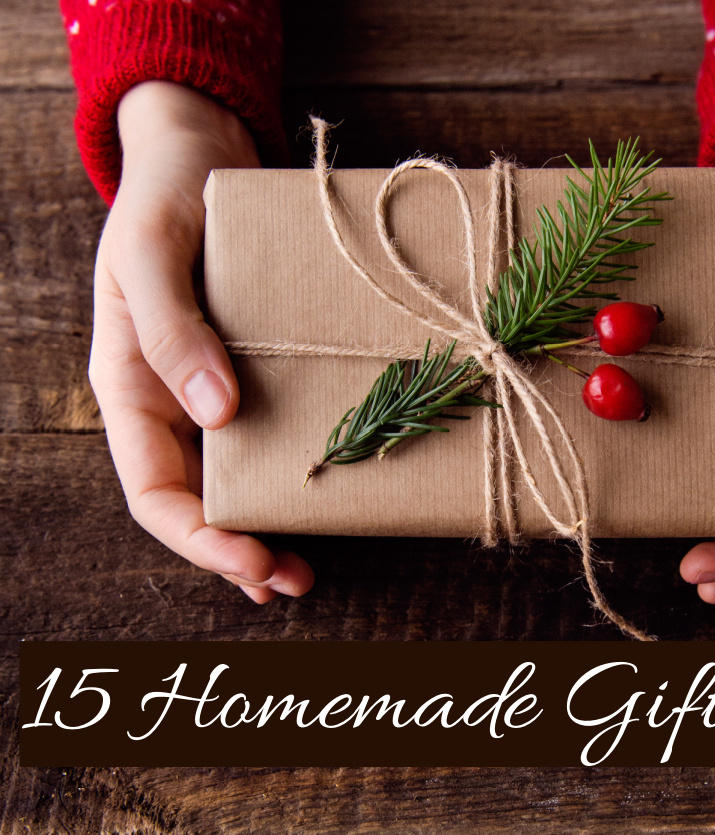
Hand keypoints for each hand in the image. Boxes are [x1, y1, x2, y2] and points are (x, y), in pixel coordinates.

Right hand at [89, 81, 313, 601]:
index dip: (199, 537)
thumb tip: (216, 412)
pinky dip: (293, 469)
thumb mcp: (153, 253)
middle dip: (238, 548)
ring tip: (305, 567)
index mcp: (130, 386)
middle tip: (292, 580)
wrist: (202, 150)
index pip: (154, 490)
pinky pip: (274, 432)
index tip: (251, 562)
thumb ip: (173, 330)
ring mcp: (215, 388)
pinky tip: (323, 493)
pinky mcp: (258, 368)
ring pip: (236, 476)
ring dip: (268, 523)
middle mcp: (172, 399)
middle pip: (198, 498)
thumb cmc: (164, 194)